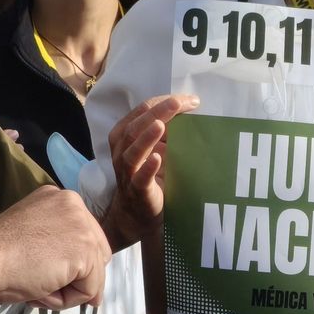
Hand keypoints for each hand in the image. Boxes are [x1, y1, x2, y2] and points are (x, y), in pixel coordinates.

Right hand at [0, 186, 110, 308]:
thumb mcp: (34, 238)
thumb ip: (59, 245)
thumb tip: (87, 279)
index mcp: (60, 198)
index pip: (84, 235)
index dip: (70, 262)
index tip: (42, 269)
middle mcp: (75, 205)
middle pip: (97, 253)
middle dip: (75, 276)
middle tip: (41, 284)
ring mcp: (83, 226)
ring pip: (94, 274)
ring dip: (68, 290)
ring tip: (37, 288)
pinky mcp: (85, 251)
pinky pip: (90, 289)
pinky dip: (68, 300)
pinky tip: (42, 291)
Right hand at [104, 93, 198, 247]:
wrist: (138, 212)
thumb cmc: (149, 175)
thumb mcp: (156, 149)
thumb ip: (166, 132)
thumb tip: (190, 111)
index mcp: (125, 136)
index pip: (141, 111)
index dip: (163, 102)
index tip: (189, 100)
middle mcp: (122, 150)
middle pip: (136, 126)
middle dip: (157, 112)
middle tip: (178, 103)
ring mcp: (127, 171)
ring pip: (132, 151)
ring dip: (146, 137)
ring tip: (161, 125)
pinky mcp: (137, 190)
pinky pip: (140, 178)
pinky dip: (148, 167)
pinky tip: (158, 158)